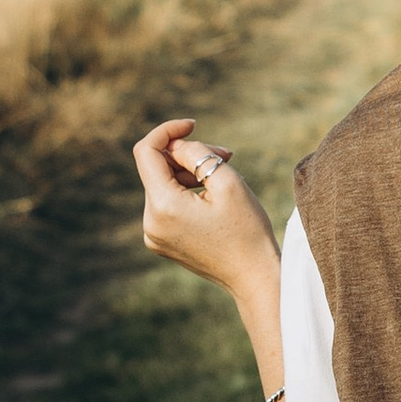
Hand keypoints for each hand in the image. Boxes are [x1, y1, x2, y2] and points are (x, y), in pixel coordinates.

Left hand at [131, 118, 280, 289]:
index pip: (146, 152)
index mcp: (163, 206)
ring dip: (189, 173)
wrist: (254, 276)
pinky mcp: (162, 242)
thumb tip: (175, 145)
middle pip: (157, 168)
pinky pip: (167, 204)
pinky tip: (213, 199)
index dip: (168, 131)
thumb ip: (197, 154)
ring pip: (163, 185)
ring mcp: (153, 235)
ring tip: (224, 178)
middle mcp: (150, 222)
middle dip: (188, 155)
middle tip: (226, 155)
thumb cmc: (247, 229)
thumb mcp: (227, 182)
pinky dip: (186, 192)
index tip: (193, 125)